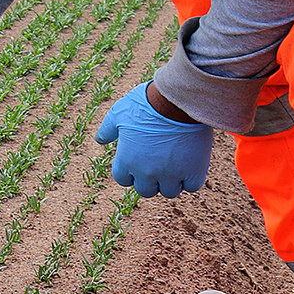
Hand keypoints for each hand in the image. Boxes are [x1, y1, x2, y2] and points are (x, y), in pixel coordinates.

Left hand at [96, 81, 213, 197]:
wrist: (177, 101)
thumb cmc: (145, 104)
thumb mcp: (119, 113)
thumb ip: (107, 129)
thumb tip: (100, 140)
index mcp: (126, 161)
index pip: (123, 179)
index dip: (130, 171)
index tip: (138, 160)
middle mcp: (146, 173)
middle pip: (146, 190)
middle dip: (150, 180)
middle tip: (157, 163)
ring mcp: (171, 174)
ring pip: (170, 191)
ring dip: (171, 181)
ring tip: (175, 164)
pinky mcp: (193, 171)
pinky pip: (192, 186)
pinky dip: (191, 178)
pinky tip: (191, 164)